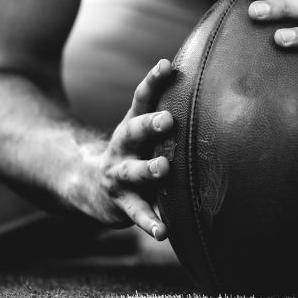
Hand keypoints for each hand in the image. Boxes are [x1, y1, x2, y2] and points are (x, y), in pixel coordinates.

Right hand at [66, 59, 174, 240]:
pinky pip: (138, 213)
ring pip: (134, 172)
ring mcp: (120, 175)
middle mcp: (124, 147)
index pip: (142, 98)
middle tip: (167, 119)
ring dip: (148, 170)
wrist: (89, 184)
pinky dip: (150, 222)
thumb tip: (208, 81)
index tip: (166, 66)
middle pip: (134, 131)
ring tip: (163, 168)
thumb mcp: (144, 129)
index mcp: (133, 125)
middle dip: (150, 125)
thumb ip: (166, 110)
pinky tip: (163, 231)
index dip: (153, 81)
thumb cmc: (134, 151)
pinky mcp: (123, 203)